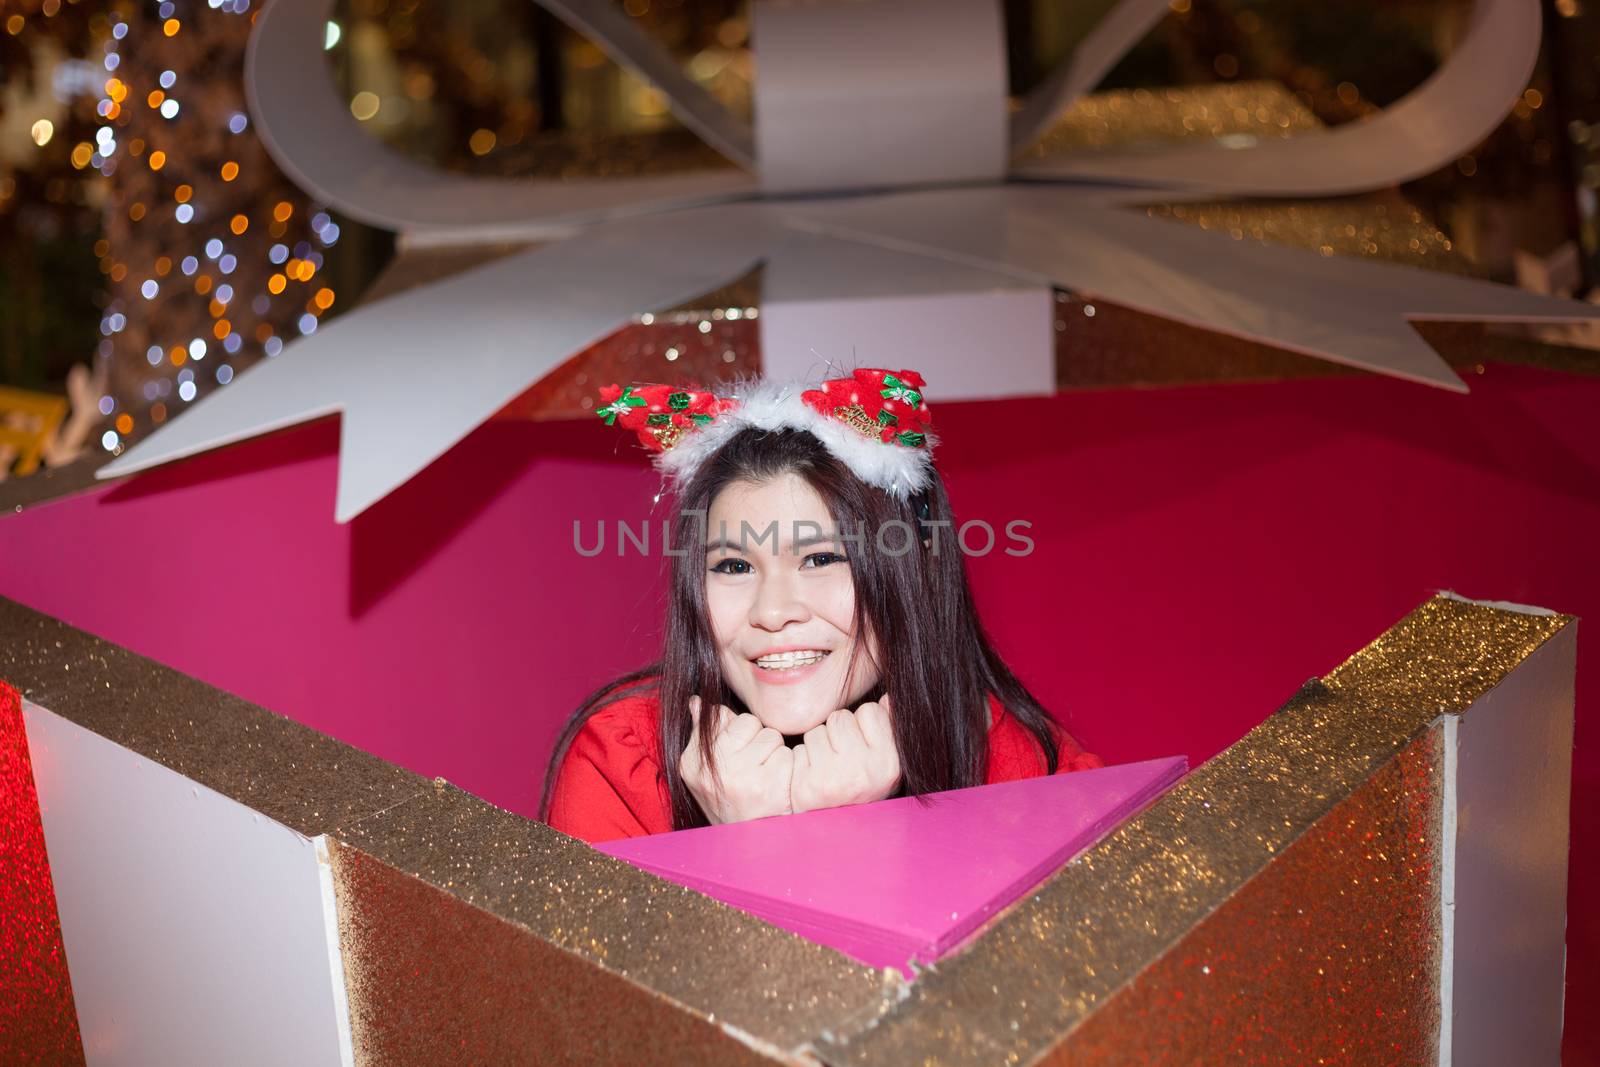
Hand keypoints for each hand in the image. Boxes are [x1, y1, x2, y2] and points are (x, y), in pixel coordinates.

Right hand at [678, 696, 793, 824]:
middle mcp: (713, 770)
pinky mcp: (770, 787)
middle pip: (749, 722)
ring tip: (764, 777)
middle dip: (756, 740)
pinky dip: (786, 768)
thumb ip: (704, 734)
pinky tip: (776, 786)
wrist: (747, 847)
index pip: (722, 716)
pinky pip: (786, 755)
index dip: (736, 733)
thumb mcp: (704, 772)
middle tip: (752, 768)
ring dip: (773, 753)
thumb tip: (698, 702)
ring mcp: (741, 778)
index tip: (735, 753)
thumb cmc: (729, 802)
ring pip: (771, 737)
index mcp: (691, 763)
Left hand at [790, 696, 900, 814]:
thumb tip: (889, 698)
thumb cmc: (862, 786)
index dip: (864, 724)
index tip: (863, 745)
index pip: (871, 711)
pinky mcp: (805, 784)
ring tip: (828, 767)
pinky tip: (813, 776)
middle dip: (839, 733)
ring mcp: (832, 779)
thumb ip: (889, 726)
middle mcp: (862, 773)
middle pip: (841, 717)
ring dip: (820, 744)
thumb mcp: (885, 760)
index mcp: (889, 764)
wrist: (837, 831)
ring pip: (817, 730)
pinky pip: (800, 748)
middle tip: (843, 759)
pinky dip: (804, 758)